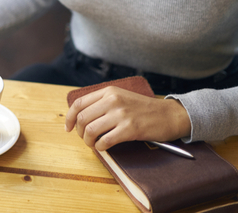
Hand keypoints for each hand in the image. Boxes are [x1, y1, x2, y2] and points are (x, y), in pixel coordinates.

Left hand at [65, 86, 190, 150]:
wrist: (169, 115)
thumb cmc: (143, 109)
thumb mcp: (121, 97)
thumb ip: (102, 102)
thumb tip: (81, 117)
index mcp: (109, 91)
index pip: (79, 103)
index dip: (69, 118)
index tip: (69, 128)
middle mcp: (113, 100)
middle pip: (83, 118)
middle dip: (80, 132)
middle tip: (86, 139)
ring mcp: (121, 114)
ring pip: (91, 130)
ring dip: (88, 141)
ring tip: (94, 144)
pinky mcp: (130, 129)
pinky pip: (105, 140)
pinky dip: (100, 147)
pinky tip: (104, 147)